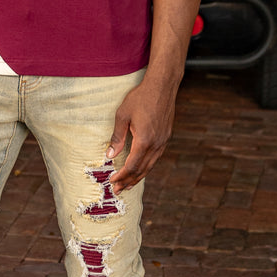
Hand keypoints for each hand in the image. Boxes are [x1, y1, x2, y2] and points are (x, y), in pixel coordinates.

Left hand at [107, 74, 178, 191]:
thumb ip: (117, 137)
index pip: (132, 166)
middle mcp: (156, 144)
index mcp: (144, 141)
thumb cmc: (140, 98)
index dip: (121, 176)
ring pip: (150, 166)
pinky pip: (155, 158)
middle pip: (141, 170)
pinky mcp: (166, 137)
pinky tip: (141, 169)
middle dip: (128, 181)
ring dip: (138, 177)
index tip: (112, 182)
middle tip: (118, 190)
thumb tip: (110, 155)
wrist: (162, 86)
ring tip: (128, 184)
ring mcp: (163, 142)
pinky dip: (146, 167)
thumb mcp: (123, 115)